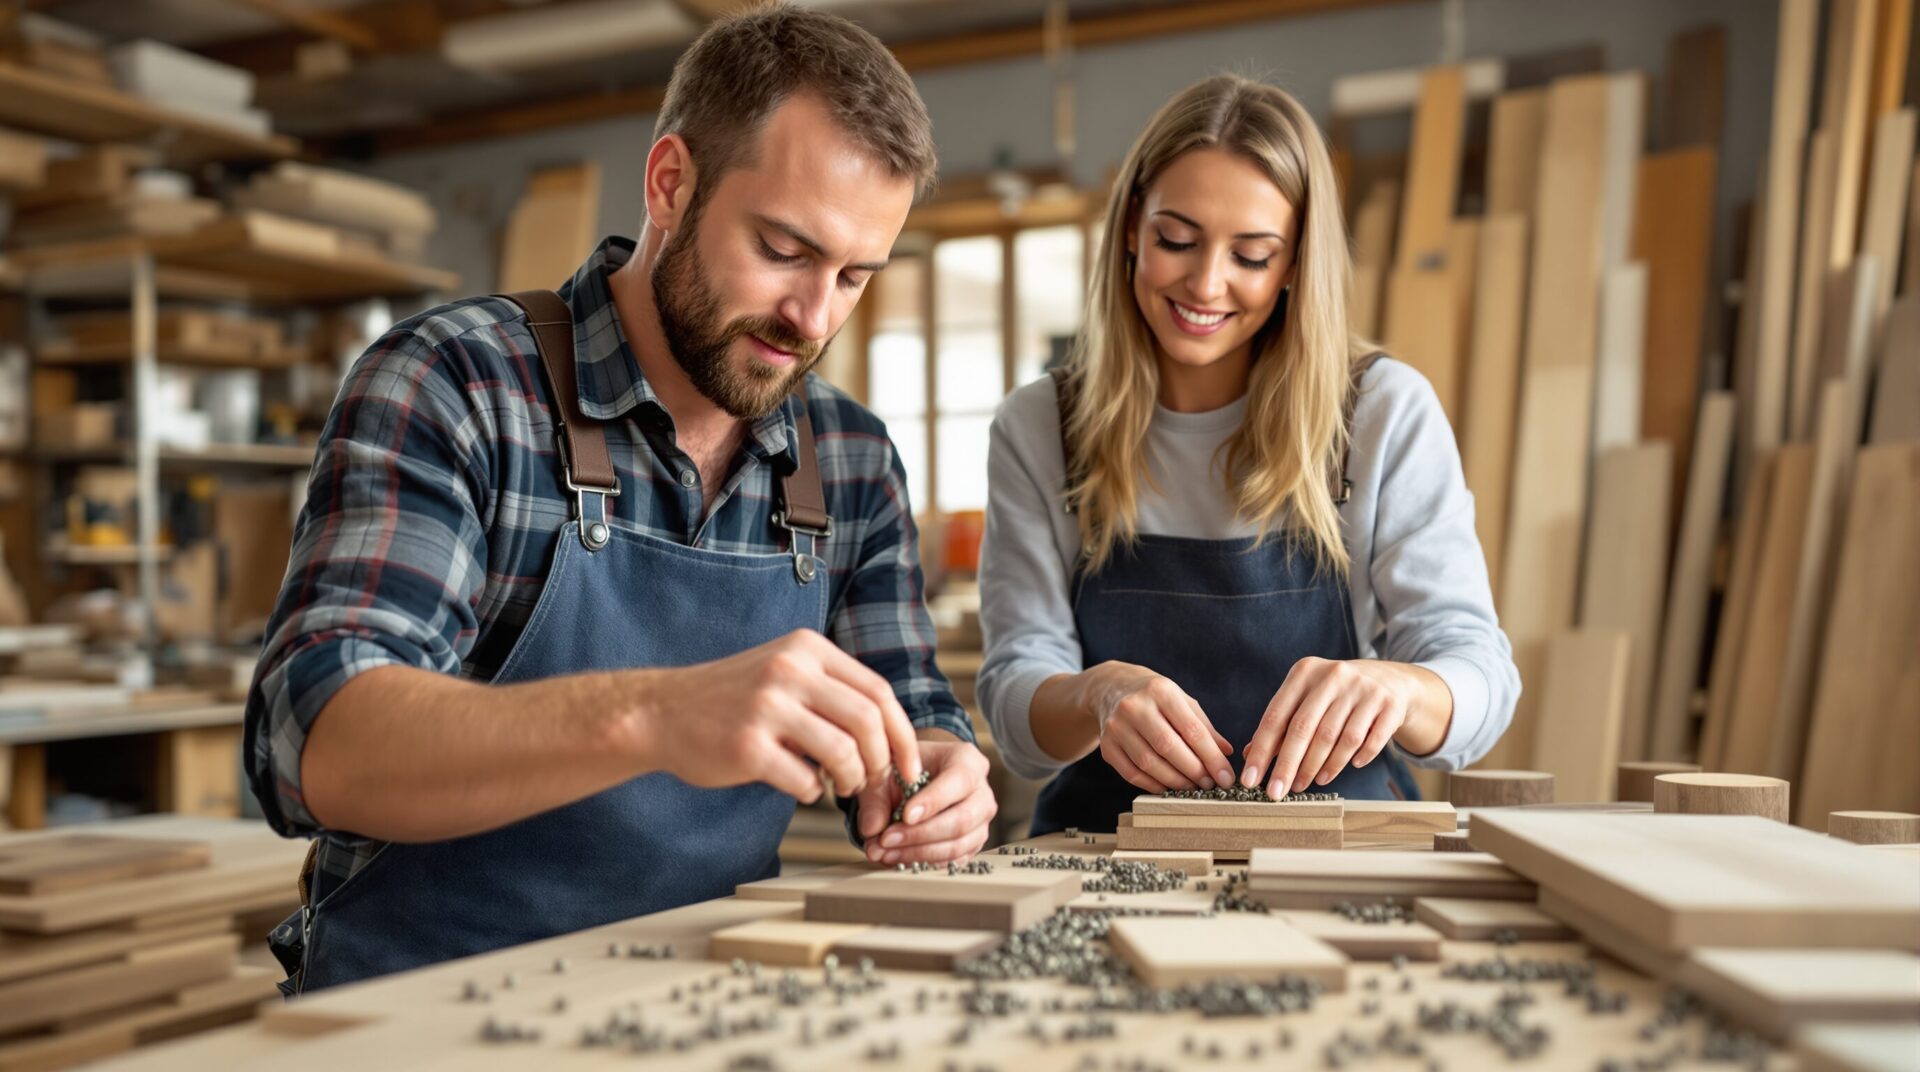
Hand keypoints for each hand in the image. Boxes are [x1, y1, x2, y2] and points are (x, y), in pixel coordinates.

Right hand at [637, 629, 921, 802]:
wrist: (661, 711)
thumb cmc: (732, 699)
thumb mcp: (783, 671)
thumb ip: (832, 690)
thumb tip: (890, 735)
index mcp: (806, 649)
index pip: (878, 691)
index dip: (903, 735)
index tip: (909, 766)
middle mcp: (790, 671)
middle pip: (868, 721)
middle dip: (883, 762)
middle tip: (875, 783)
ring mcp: (767, 707)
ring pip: (843, 752)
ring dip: (851, 780)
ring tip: (839, 788)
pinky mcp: (747, 746)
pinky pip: (804, 780)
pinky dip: (811, 793)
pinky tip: (800, 789)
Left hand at [857, 731, 994, 864]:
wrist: (918, 777)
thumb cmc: (907, 770)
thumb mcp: (887, 772)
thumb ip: (877, 798)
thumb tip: (872, 830)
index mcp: (967, 760)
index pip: (959, 781)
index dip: (933, 801)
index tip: (905, 815)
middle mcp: (981, 792)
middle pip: (962, 820)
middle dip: (921, 834)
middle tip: (887, 839)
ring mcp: (981, 821)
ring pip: (959, 845)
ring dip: (919, 853)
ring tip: (886, 852)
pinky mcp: (973, 843)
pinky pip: (955, 860)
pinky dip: (925, 862)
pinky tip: (898, 858)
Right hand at [1083, 661, 1233, 793]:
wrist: (1111, 688)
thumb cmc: (1155, 697)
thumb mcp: (1182, 701)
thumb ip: (1204, 727)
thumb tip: (1226, 753)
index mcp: (1161, 691)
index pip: (1191, 729)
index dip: (1212, 757)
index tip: (1226, 777)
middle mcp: (1135, 706)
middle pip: (1168, 747)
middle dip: (1194, 771)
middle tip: (1210, 785)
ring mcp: (1116, 726)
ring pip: (1149, 763)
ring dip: (1175, 781)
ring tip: (1192, 787)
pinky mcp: (1106, 744)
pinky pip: (1131, 773)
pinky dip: (1153, 785)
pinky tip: (1168, 787)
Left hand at [1240, 657, 1412, 796]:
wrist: (1388, 680)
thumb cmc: (1335, 695)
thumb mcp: (1307, 699)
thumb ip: (1281, 724)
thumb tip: (1250, 755)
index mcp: (1305, 672)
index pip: (1277, 716)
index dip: (1261, 751)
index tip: (1250, 780)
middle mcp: (1333, 676)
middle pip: (1304, 729)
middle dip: (1287, 766)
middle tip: (1276, 794)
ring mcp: (1364, 689)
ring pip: (1337, 738)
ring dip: (1320, 767)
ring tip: (1308, 783)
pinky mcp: (1389, 704)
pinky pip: (1370, 741)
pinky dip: (1358, 758)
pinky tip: (1350, 768)